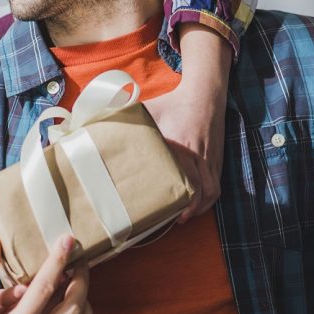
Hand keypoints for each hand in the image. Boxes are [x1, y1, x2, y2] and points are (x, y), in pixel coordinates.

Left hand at [142, 25, 230, 221]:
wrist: (205, 93)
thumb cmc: (172, 103)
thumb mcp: (148, 109)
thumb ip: (124, 116)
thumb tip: (96, 126)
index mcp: (181, 146)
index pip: (183, 176)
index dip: (179, 197)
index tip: (168, 211)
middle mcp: (198, 155)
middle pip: (201, 189)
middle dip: (190, 208)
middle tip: (174, 220)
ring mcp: (210, 158)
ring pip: (212, 189)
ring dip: (201, 206)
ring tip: (186, 216)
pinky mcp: (217, 158)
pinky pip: (218, 183)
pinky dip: (210, 197)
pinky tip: (199, 204)